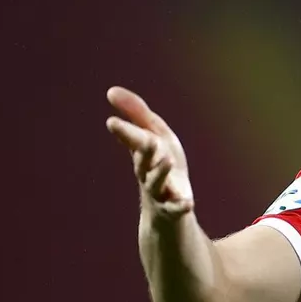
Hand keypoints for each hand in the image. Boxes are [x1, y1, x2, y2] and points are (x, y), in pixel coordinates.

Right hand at [105, 86, 194, 218]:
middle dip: (145, 150)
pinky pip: (177, 208)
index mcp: (143, 154)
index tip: (112, 122)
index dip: (125, 132)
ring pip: (157, 183)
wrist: (165, 210)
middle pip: (143, 162)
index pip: (133, 141)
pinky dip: (181, 206)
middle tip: (148, 139)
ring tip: (167, 160)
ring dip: (161, 172)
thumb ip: (137, 113)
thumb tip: (111, 91)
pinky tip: (188, 202)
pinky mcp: (174, 208)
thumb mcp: (154, 136)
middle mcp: (148, 173)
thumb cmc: (159, 165)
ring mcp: (160, 192)